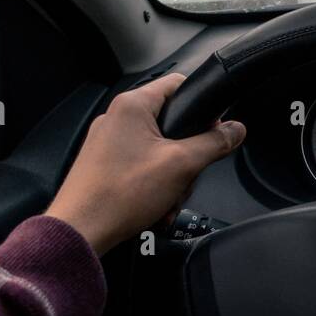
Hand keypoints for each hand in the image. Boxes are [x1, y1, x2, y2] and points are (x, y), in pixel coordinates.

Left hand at [46, 73, 244, 253]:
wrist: (80, 231)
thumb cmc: (120, 195)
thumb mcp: (182, 165)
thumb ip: (214, 142)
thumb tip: (235, 130)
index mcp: (132, 106)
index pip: (178, 84)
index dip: (202, 104)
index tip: (214, 127)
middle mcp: (116, 118)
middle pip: (171, 123)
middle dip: (187, 154)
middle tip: (188, 173)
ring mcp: (107, 143)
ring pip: (158, 149)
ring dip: (172, 176)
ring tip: (168, 198)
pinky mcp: (104, 165)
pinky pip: (142, 166)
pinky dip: (155, 185)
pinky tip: (156, 206)